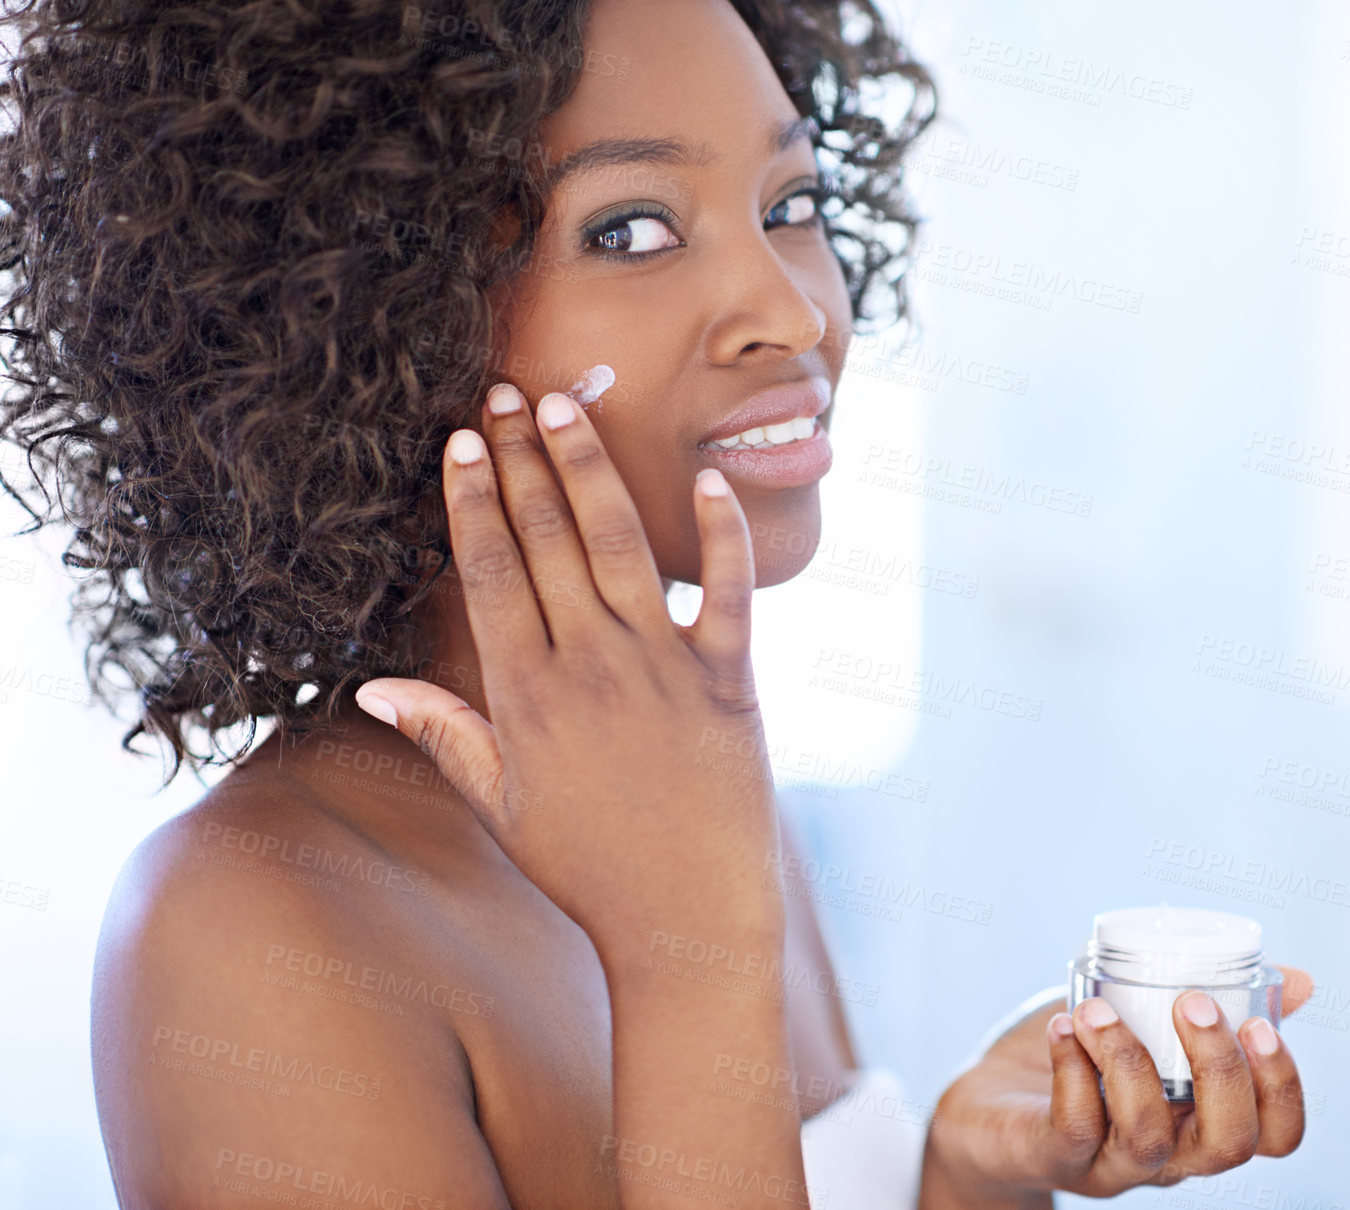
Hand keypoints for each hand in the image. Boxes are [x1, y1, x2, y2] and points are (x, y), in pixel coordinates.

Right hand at [353, 380, 778, 954]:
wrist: (686, 919)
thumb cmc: (588, 867)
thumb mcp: (502, 806)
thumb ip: (445, 735)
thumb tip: (375, 686)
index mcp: (527, 696)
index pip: (491, 575)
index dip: (474, 503)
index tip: (462, 444)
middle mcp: (591, 666)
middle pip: (548, 543)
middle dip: (524, 462)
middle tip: (506, 394)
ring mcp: (663, 668)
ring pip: (623, 547)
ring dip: (592, 471)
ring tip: (569, 408)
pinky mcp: (730, 680)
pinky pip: (730, 593)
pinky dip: (722, 535)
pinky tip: (709, 477)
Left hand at [919, 968, 1314, 1208]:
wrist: (988, 1108)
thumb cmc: (1081, 1060)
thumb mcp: (1147, 1026)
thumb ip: (1210, 1005)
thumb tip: (1297, 978)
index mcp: (1199, 1122)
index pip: (1273, 1137)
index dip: (1283, 1089)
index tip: (1260, 1024)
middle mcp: (1167, 1155)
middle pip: (1226, 1144)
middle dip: (1221, 1070)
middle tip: (1191, 1003)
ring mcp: (1110, 1163)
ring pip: (1148, 1136)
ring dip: (1129, 1060)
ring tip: (1100, 1010)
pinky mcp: (1053, 1156)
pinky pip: (1074, 1125)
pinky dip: (1072, 1067)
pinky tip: (1064, 1025)